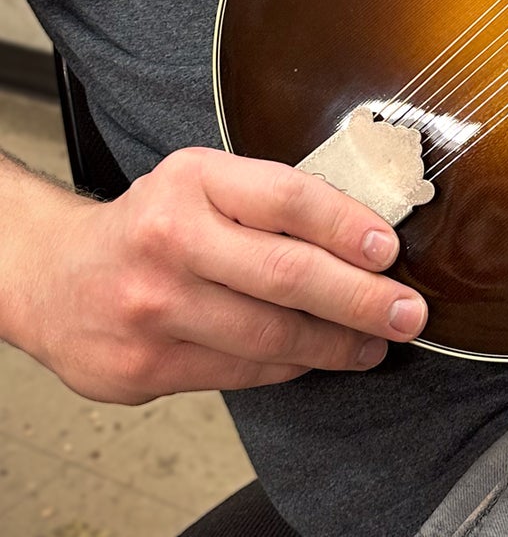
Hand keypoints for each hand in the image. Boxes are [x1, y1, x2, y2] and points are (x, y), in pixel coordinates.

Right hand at [19, 148, 427, 402]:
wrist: (54, 276)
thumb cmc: (150, 222)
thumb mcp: (202, 182)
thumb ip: (268, 199)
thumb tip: (363, 232)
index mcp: (193, 180)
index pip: (288, 198)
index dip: (348, 225)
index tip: (389, 249)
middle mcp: (172, 240)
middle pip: (287, 275)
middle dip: (361, 298)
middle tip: (408, 312)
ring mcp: (156, 308)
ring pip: (269, 334)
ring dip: (335, 343)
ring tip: (374, 342)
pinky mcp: (146, 366)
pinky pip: (240, 371)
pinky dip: (289, 366)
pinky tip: (316, 357)